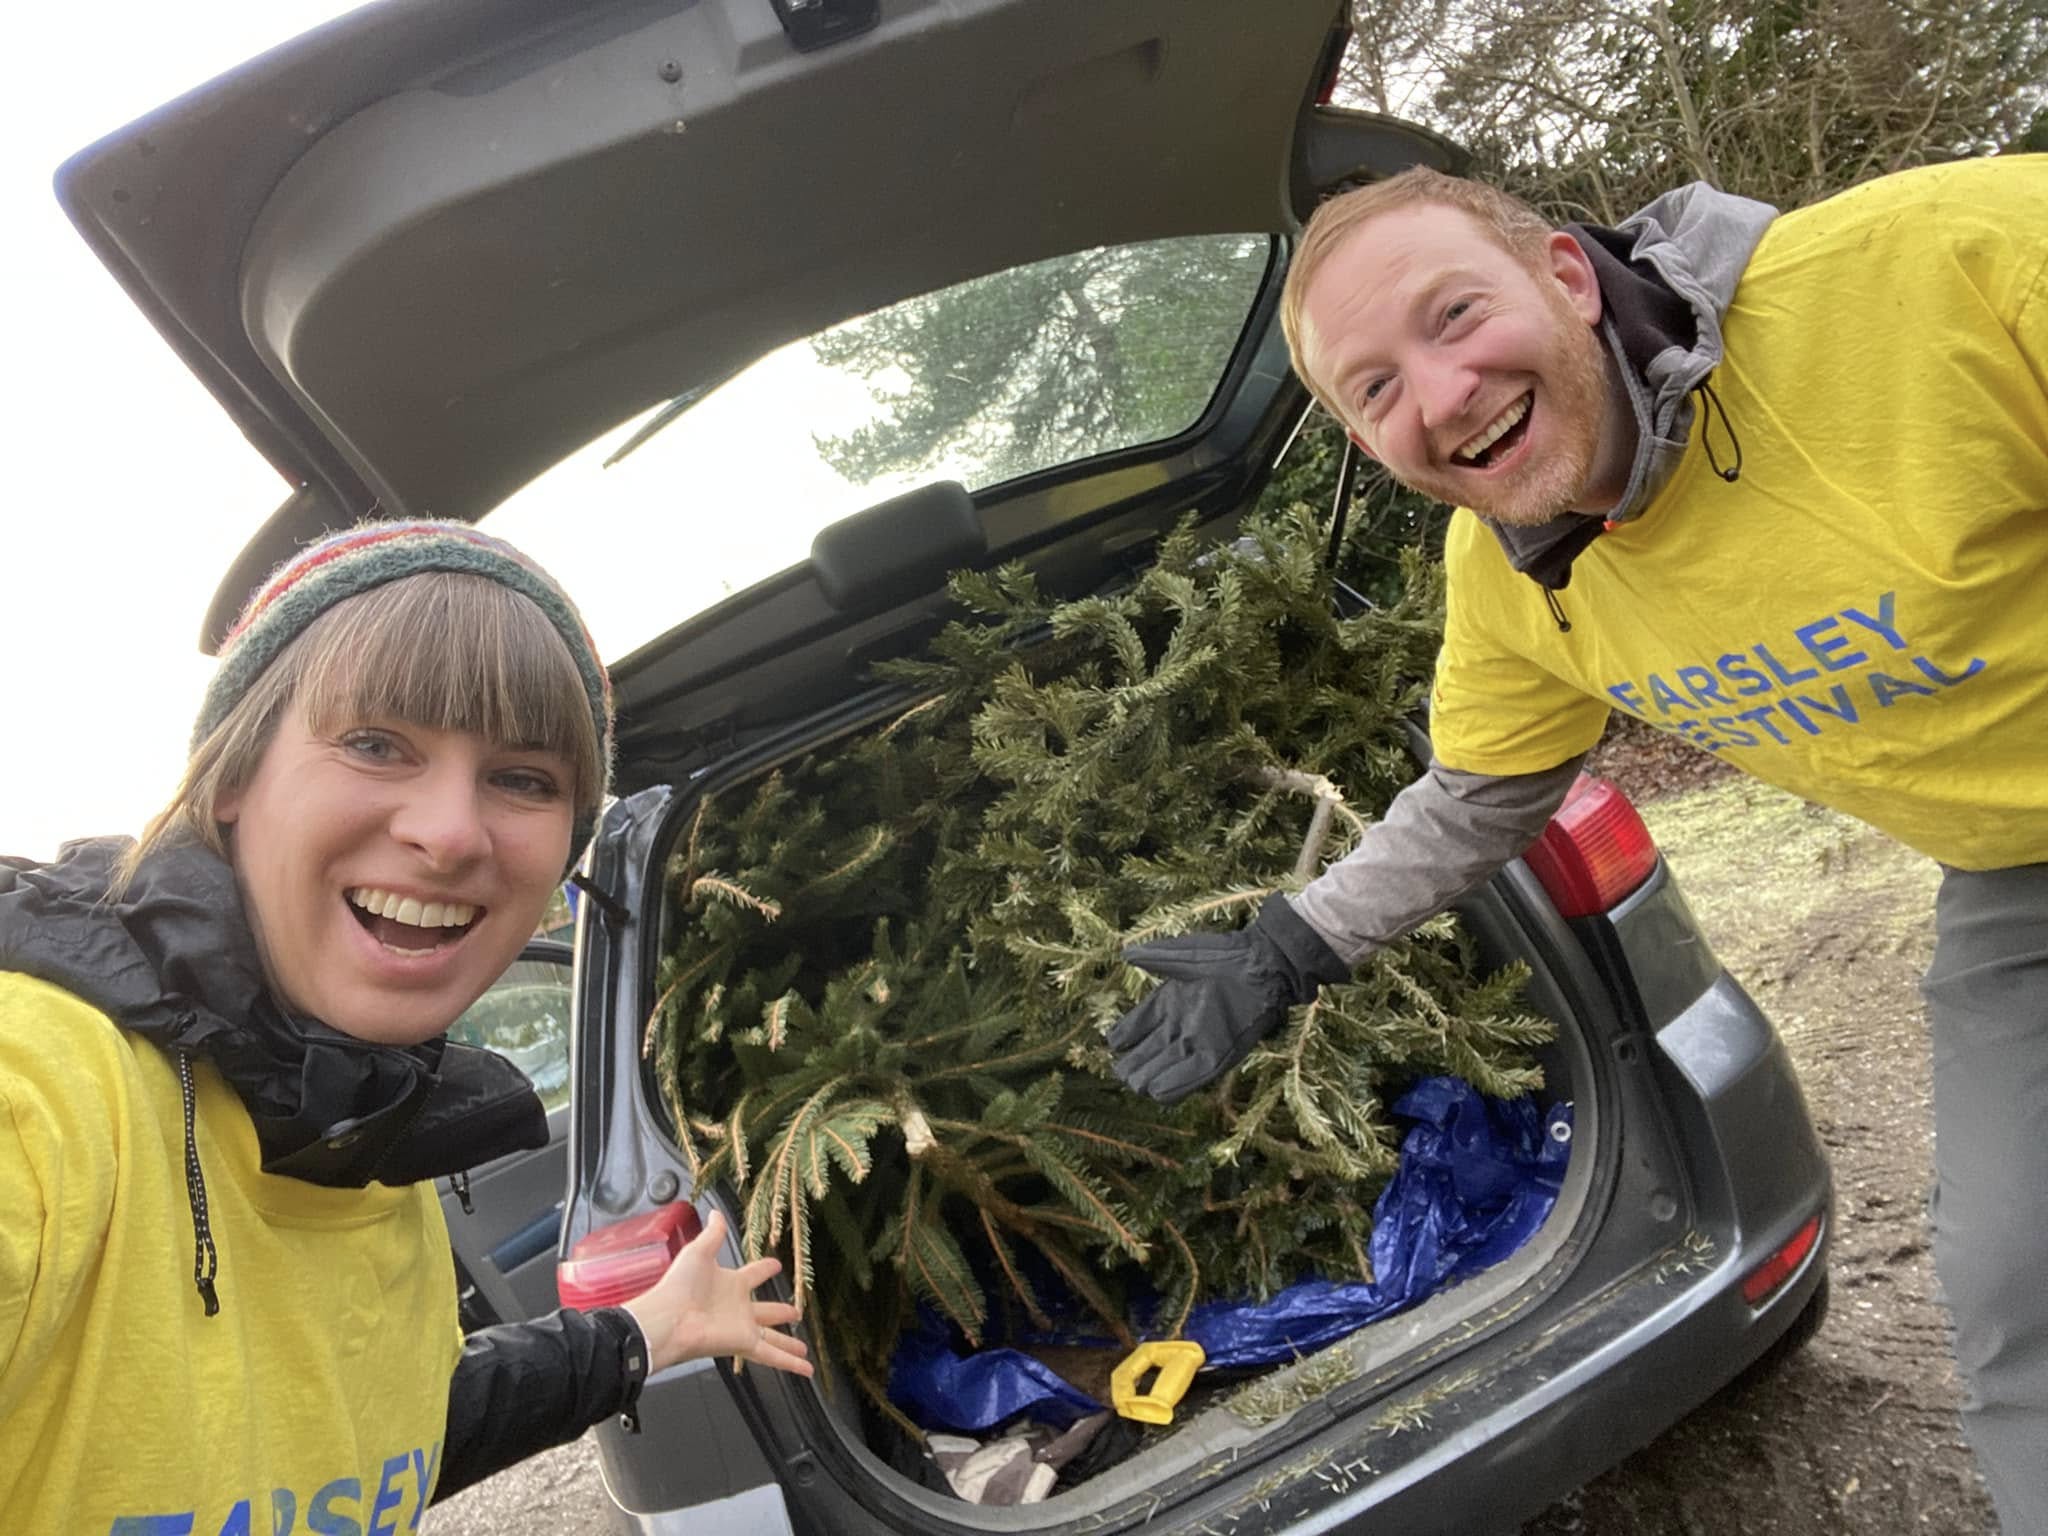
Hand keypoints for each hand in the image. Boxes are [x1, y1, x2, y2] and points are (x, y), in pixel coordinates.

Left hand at [621, 1209, 813, 1378]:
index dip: (765, 1268)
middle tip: (796, 1313)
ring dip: (789, 1344)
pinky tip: (806, 1370)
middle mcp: (738, 1307)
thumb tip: (716, 1211)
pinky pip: (772, 1355)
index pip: (752, 1274)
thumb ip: (713, 1234)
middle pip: (766, 1311)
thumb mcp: (698, 1252)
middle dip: (780, 1312)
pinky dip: (790, 1364)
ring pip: (772, 1338)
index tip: (776, 1265)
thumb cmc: (679, 1285)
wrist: (667, 1318)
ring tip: (805, 1350)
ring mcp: (742, 1328)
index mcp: (730, 1283)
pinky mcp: (743, 1344)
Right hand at [1108, 894, 1349, 1104]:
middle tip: (1121, 1073)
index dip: (1123, 1036)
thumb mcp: (1185, 954)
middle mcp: (1180, 1025)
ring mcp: (1197, 1042)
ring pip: (1164, 1066)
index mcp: (1169, 1002)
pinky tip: (1156, 1092)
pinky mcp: (1218, 1055)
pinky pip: (1191, 1076)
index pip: (1136, 1025)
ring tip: (1134, 1085)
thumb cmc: (1225, 955)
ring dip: (1148, 1077)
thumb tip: (1124, 954)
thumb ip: (1155, 958)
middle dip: (1132, 1064)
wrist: (1263, 965)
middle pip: (1147, 1051)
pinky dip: (1173, 1085)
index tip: (1114, 1043)